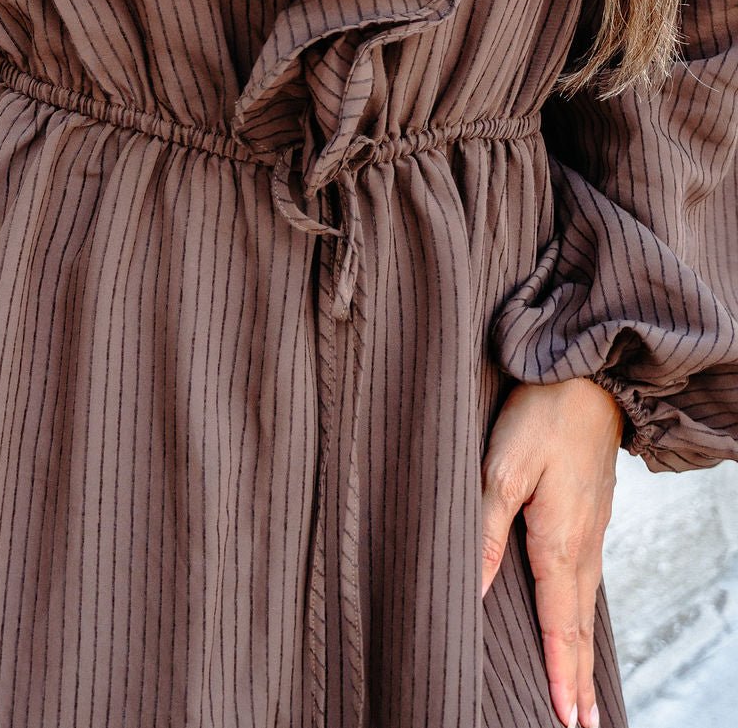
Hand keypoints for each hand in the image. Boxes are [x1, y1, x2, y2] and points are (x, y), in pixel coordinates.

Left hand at [480, 377, 624, 727]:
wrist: (588, 374)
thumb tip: (475, 591)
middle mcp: (583, 544)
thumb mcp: (502, 468)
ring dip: (582, 648)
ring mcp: (592, 527)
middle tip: (582, 723)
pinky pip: (589, 577)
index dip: (559, 672)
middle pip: (579, 625)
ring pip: (586, 602)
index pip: (559, 624)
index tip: (565, 718)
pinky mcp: (591, 510)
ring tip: (582, 686)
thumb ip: (485, 531)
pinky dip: (584, 611)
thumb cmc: (541, 415)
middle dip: (577, 675)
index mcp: (559, 541)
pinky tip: (578, 613)